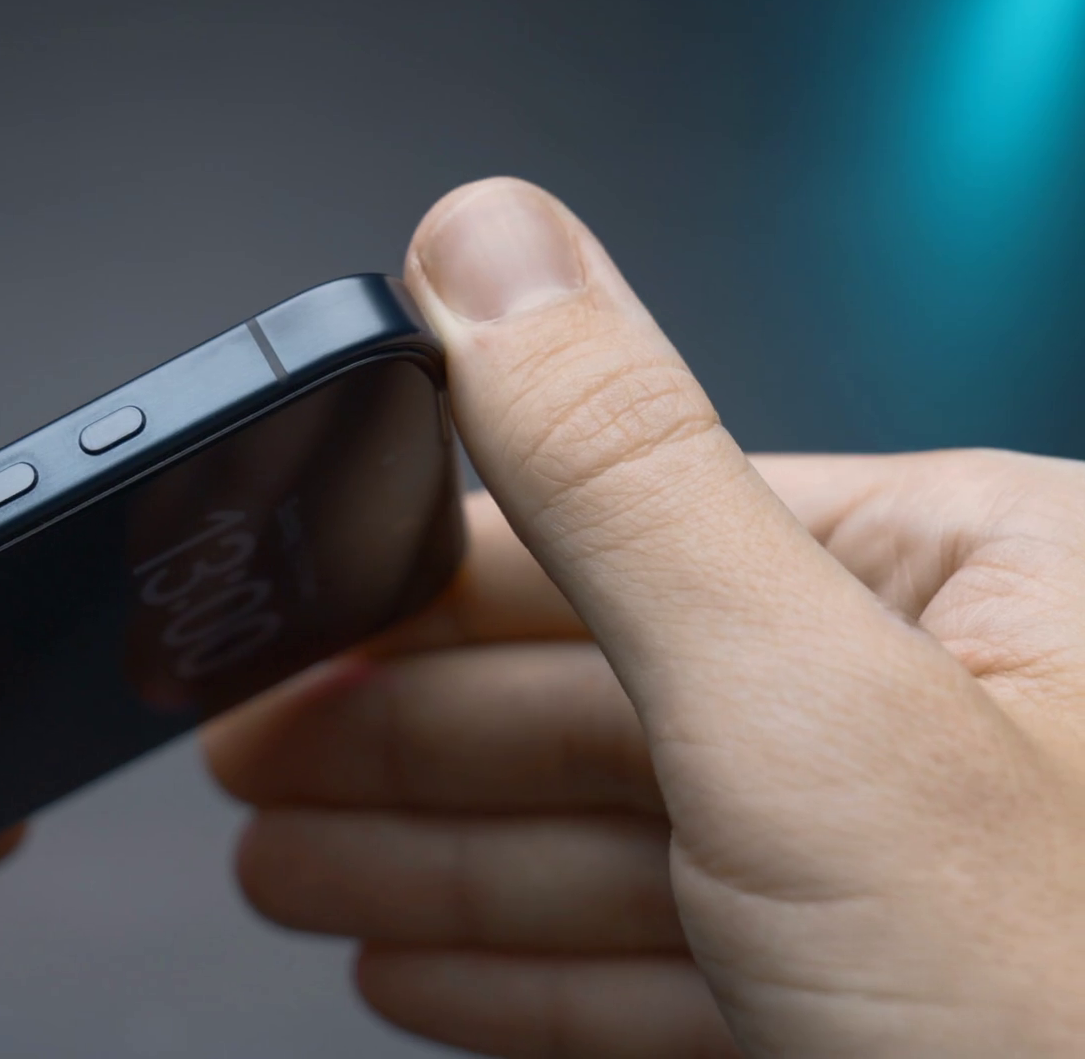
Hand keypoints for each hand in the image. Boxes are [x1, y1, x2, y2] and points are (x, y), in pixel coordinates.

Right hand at [206, 178, 1084, 1056]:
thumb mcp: (817, 721)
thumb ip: (628, 478)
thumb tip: (491, 251)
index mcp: (981, 581)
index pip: (636, 534)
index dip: (428, 587)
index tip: (293, 624)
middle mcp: (957, 719)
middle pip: (605, 709)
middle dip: (401, 751)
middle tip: (252, 766)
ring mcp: (916, 887)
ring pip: (622, 855)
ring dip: (434, 867)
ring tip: (292, 873)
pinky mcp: (875, 1018)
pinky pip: (668, 976)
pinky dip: (531, 976)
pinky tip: (425, 968)